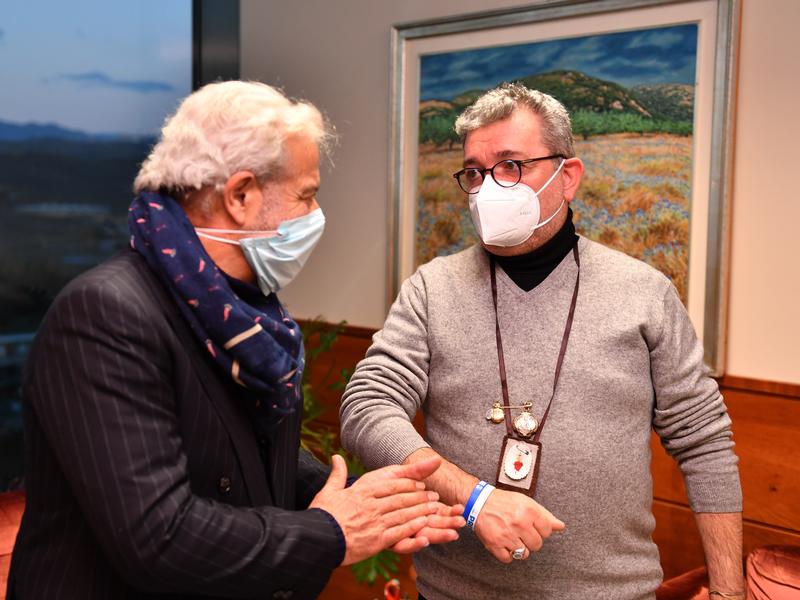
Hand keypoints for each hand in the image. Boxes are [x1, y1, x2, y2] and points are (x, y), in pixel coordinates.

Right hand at [309, 455, 455, 564]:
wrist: (316, 540)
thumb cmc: (322, 516)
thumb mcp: (328, 491)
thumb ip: (337, 474)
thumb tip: (336, 456)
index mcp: (362, 492)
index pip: (392, 484)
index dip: (409, 483)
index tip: (420, 483)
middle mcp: (371, 505)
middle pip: (402, 497)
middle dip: (420, 496)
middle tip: (434, 496)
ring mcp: (375, 522)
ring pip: (404, 513)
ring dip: (422, 510)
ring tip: (435, 509)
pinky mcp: (377, 541)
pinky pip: (400, 532)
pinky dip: (414, 528)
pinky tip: (424, 526)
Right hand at [473, 488, 564, 562]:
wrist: (480, 502)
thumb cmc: (504, 502)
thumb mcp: (526, 502)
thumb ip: (545, 515)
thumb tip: (560, 526)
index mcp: (529, 511)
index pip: (547, 531)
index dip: (540, 529)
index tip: (532, 526)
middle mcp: (519, 523)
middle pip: (537, 545)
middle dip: (530, 539)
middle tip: (521, 531)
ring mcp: (506, 535)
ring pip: (523, 554)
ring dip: (519, 547)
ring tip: (512, 537)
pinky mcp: (495, 544)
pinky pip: (508, 559)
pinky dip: (507, 554)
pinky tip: (504, 543)